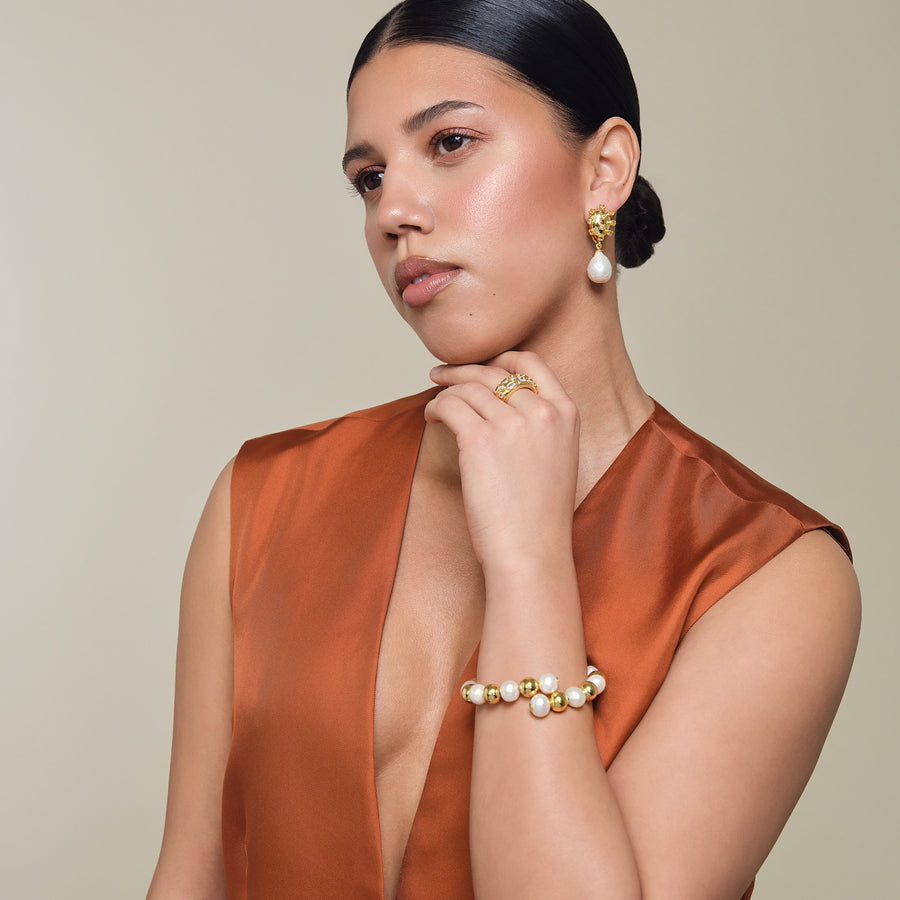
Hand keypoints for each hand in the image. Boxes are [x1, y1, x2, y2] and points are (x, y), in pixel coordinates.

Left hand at [425, 351, 579, 569]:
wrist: (532, 551)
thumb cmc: (539, 517)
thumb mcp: (557, 459)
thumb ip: (540, 427)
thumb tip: (501, 406)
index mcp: (566, 414)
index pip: (532, 363)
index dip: (501, 357)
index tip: (481, 363)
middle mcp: (541, 411)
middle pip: (494, 372)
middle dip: (463, 370)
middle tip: (441, 375)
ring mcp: (511, 423)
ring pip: (468, 388)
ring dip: (446, 391)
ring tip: (434, 403)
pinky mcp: (480, 438)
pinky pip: (449, 406)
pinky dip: (435, 408)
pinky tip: (431, 418)